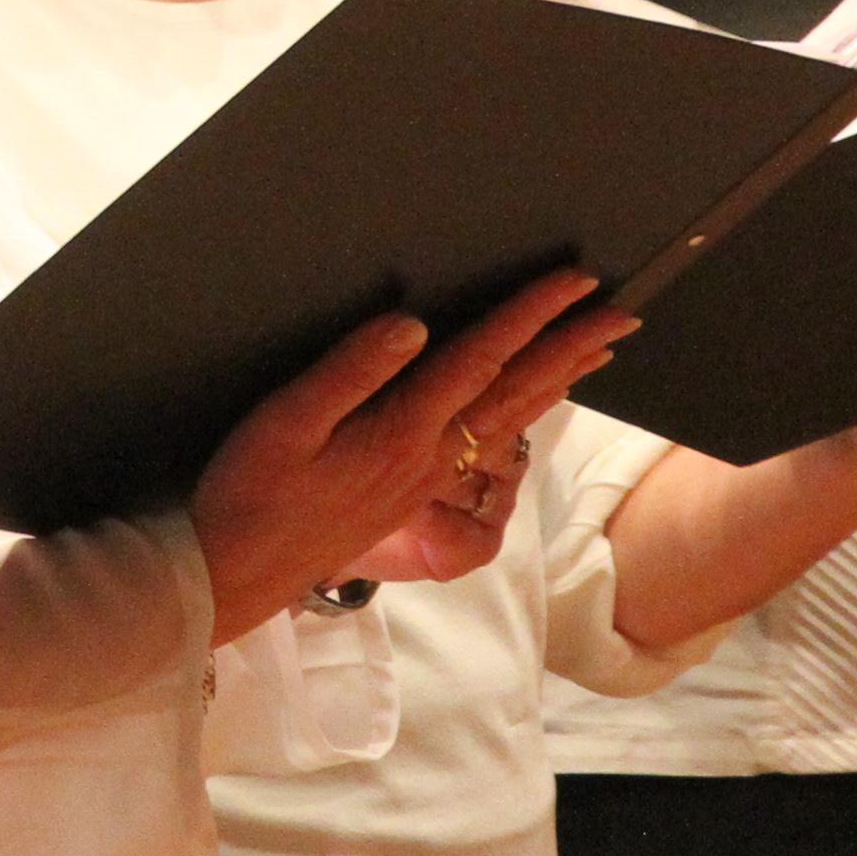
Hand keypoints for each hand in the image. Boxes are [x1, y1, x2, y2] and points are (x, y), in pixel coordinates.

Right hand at [190, 268, 636, 634]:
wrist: (233, 576)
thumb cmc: (248, 494)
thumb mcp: (285, 423)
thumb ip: (350, 370)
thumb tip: (413, 324)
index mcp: (401, 431)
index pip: (480, 358)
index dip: (530, 314)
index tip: (574, 279)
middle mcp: (428, 456)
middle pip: (516, 392)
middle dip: (571, 347)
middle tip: (623, 312)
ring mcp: (425, 479)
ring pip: (509, 419)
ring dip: (559, 380)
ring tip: (601, 350)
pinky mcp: (412, 493)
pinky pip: (489, 441)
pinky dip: (524, 412)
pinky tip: (532, 402)